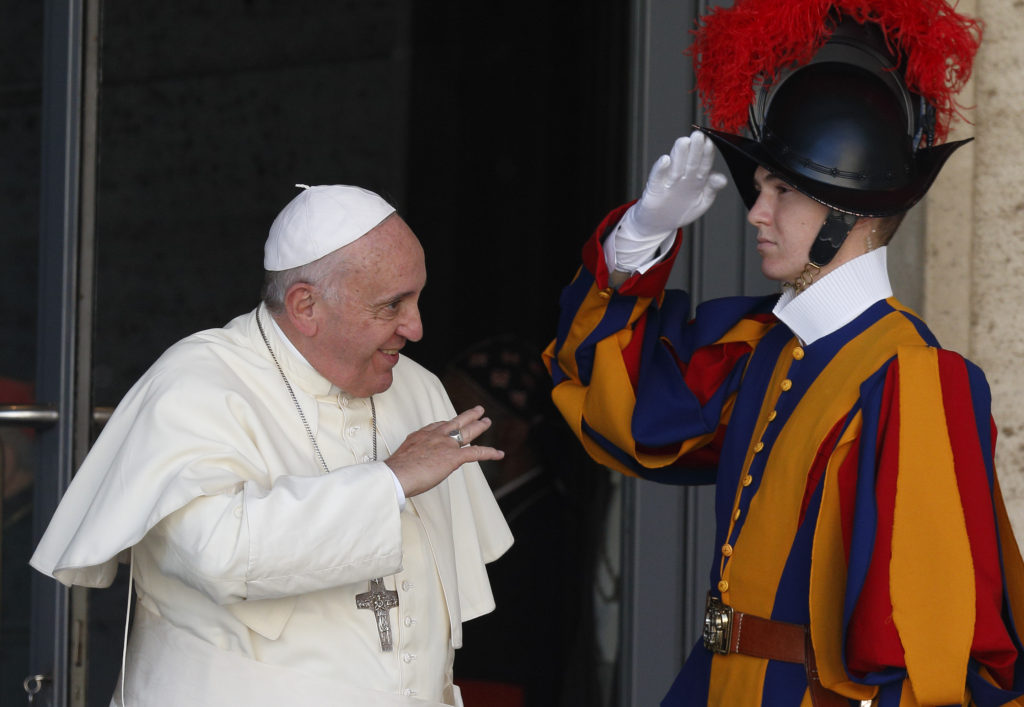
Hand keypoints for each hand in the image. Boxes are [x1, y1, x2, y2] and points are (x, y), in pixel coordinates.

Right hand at [385, 406, 504, 497]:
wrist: (397, 474)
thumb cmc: (396, 471)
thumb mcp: (403, 458)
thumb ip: (412, 458)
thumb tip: (413, 468)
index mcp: (422, 435)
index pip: (438, 426)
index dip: (447, 424)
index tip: (451, 423)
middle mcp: (436, 435)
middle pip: (455, 422)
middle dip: (468, 416)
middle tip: (477, 411)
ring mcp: (446, 444)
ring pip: (468, 431)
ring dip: (480, 425)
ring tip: (487, 421)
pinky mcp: (454, 456)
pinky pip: (477, 452)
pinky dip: (490, 453)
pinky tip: (499, 454)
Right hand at [613, 131, 726, 271]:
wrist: (661, 224)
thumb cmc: (683, 210)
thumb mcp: (702, 201)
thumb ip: (711, 189)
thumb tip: (722, 179)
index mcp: (697, 177)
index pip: (704, 162)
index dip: (707, 153)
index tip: (710, 142)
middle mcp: (683, 175)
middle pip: (690, 160)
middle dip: (695, 148)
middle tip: (698, 136)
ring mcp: (669, 180)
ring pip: (675, 165)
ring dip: (679, 153)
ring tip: (684, 142)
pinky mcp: (655, 187)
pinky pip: (657, 176)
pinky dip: (660, 168)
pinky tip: (665, 160)